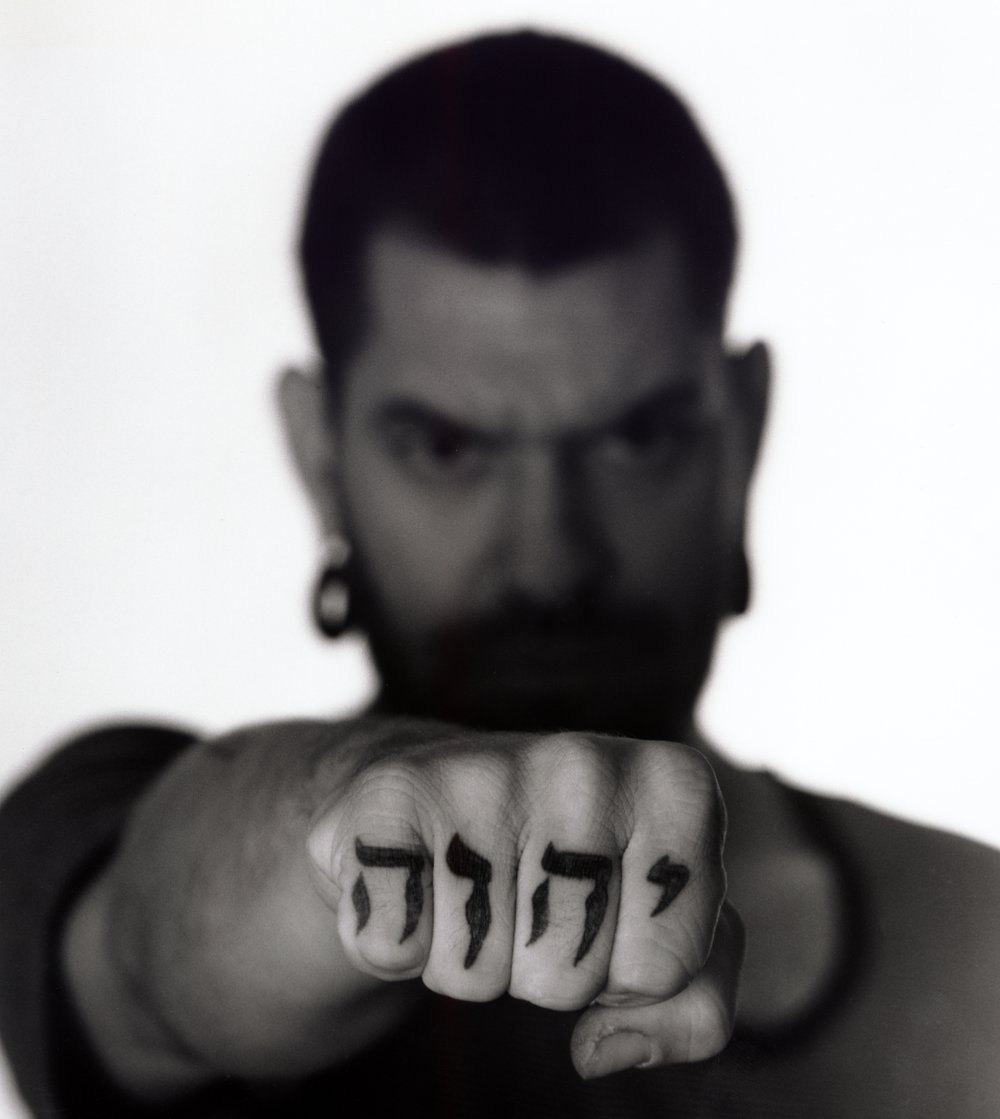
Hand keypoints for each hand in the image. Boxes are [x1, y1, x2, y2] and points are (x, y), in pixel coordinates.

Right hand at [307, 729, 741, 1077]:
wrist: (434, 796)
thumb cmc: (563, 869)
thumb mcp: (659, 932)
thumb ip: (694, 1008)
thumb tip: (601, 1052)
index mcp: (676, 785)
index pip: (663, 969)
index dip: (625, 967)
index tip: (604, 906)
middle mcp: (584, 762)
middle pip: (567, 980)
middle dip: (542, 968)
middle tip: (523, 894)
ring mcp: (486, 769)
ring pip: (478, 976)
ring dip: (468, 960)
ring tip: (468, 883)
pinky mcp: (390, 794)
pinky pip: (395, 949)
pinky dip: (395, 943)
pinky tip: (412, 879)